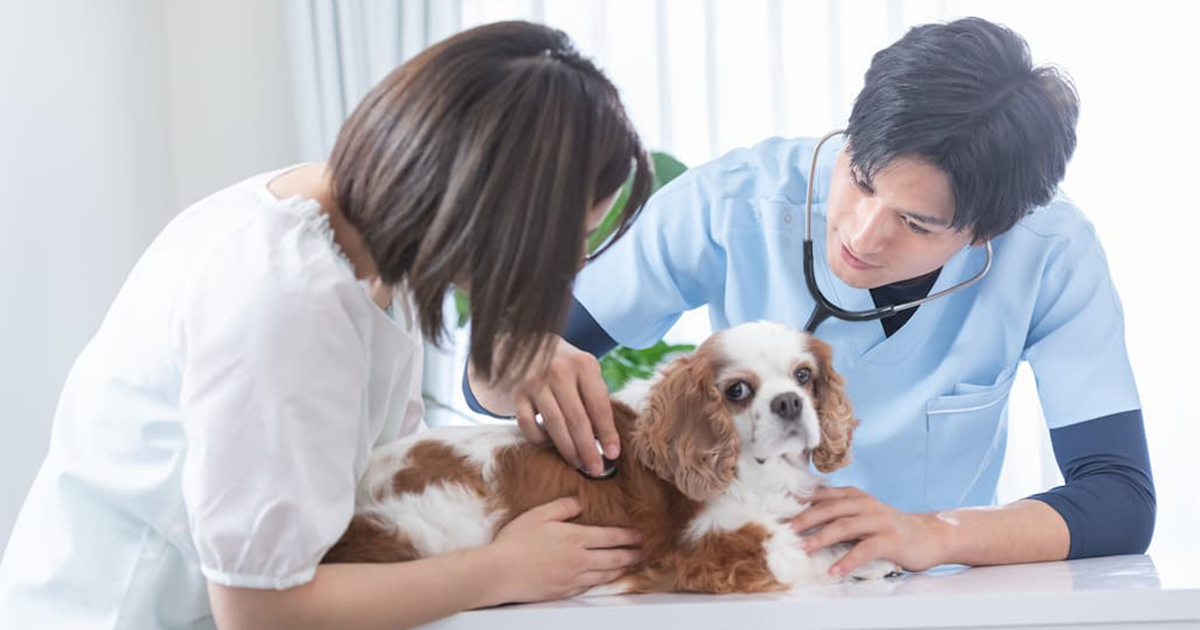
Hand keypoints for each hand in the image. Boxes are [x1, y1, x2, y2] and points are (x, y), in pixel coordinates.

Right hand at [489, 497, 641, 602]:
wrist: (501, 572)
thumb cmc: (516, 541)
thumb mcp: (539, 514)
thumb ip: (563, 506)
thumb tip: (579, 502)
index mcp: (575, 538)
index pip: (610, 537)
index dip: (628, 536)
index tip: (640, 535)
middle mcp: (580, 560)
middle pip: (614, 558)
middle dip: (631, 554)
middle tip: (642, 552)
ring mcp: (573, 578)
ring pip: (605, 574)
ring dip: (621, 569)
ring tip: (630, 565)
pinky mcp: (565, 591)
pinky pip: (591, 586)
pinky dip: (603, 581)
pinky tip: (604, 578)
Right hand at [511, 336, 617, 476]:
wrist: (529, 346)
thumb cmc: (567, 366)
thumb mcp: (586, 371)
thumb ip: (596, 398)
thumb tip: (607, 440)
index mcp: (583, 364)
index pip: (598, 405)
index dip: (607, 433)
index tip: (613, 454)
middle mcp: (559, 371)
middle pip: (577, 419)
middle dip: (588, 448)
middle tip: (596, 469)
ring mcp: (535, 381)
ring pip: (554, 424)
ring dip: (568, 449)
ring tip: (578, 464)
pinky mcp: (517, 393)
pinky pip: (528, 425)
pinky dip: (539, 439)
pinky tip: (549, 445)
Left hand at [790, 486, 944, 575]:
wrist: (928, 535)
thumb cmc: (888, 527)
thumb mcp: (862, 513)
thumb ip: (838, 512)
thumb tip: (804, 517)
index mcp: (855, 496)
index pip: (823, 495)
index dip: (801, 502)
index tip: (779, 509)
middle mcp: (865, 504)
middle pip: (829, 509)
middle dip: (805, 518)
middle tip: (786, 529)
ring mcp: (878, 521)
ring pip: (844, 527)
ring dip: (821, 538)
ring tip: (803, 548)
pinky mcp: (889, 539)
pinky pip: (864, 550)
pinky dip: (847, 560)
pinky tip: (834, 570)